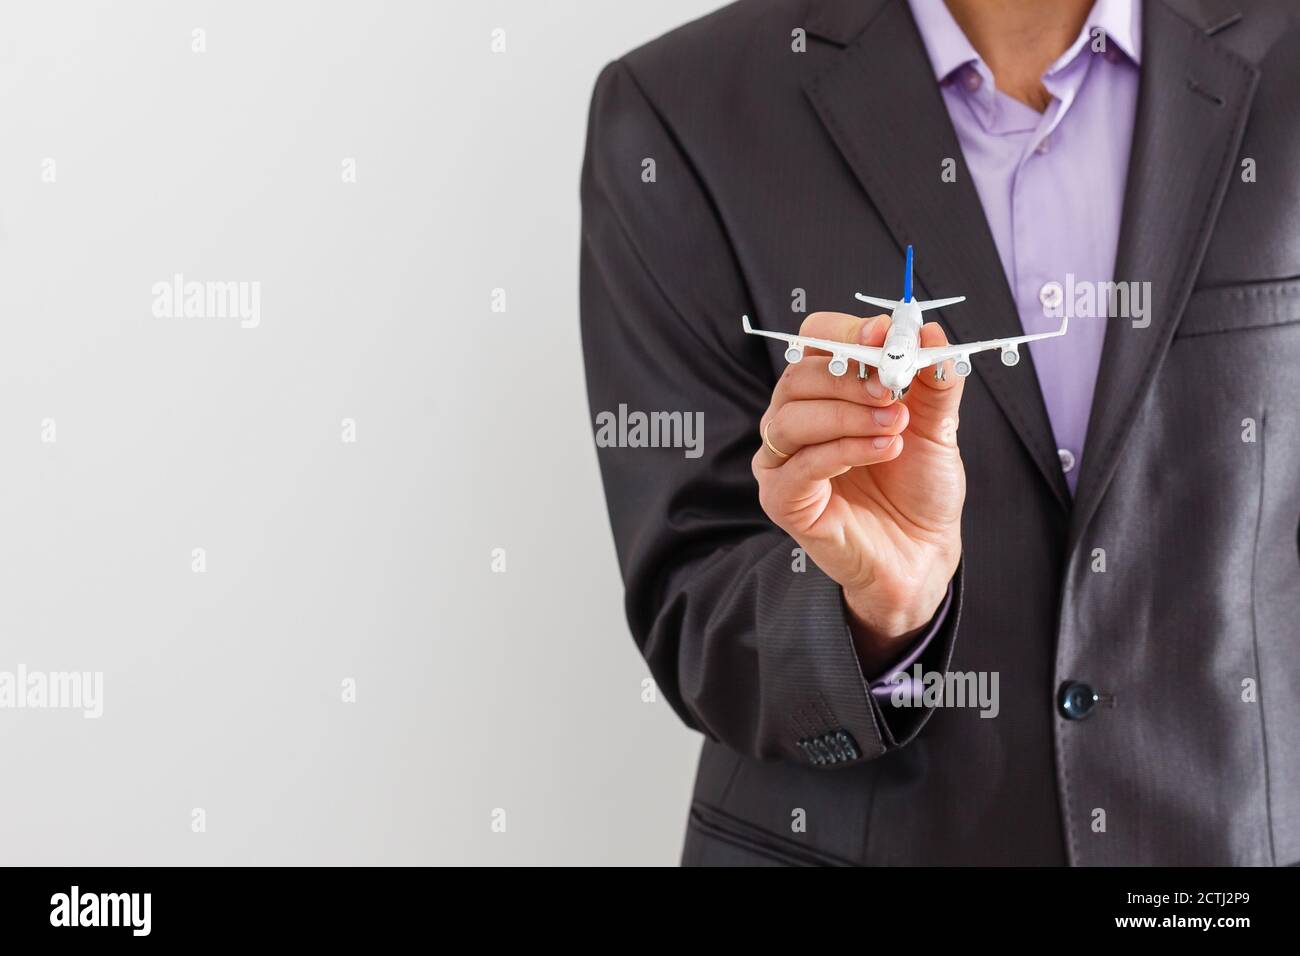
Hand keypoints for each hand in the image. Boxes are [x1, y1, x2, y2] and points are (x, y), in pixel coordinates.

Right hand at [752, 312, 965, 673]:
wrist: (922, 552)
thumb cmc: (918, 488)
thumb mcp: (936, 425)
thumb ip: (932, 378)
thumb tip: (931, 331)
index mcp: (827, 392)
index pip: (814, 341)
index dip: (845, 331)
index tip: (886, 334)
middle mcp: (797, 421)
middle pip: (796, 375)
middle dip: (849, 378)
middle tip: (893, 391)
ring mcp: (784, 461)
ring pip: (790, 417)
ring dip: (846, 415)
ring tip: (893, 428)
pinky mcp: (783, 499)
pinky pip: (799, 464)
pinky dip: (842, 450)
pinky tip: (882, 450)